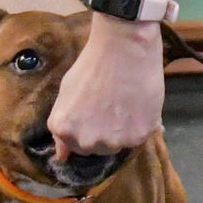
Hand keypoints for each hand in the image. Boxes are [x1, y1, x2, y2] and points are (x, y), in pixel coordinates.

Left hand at [47, 16, 164, 159]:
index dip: (86, 128)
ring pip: (118, 145)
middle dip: (103, 132)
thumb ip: (63, 125)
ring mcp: (113, 141)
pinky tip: (138, 104)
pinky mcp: (138, 136)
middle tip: (111, 106)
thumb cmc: (92, 64)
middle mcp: (86, 141)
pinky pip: (139, 138)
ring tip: (125, 103)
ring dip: (122, 131)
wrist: (123, 46)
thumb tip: (62, 155)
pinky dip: (140, 125)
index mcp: (64, 129)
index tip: (95, 113)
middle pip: (97, 148)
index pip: (75, 147)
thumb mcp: (66, 93)